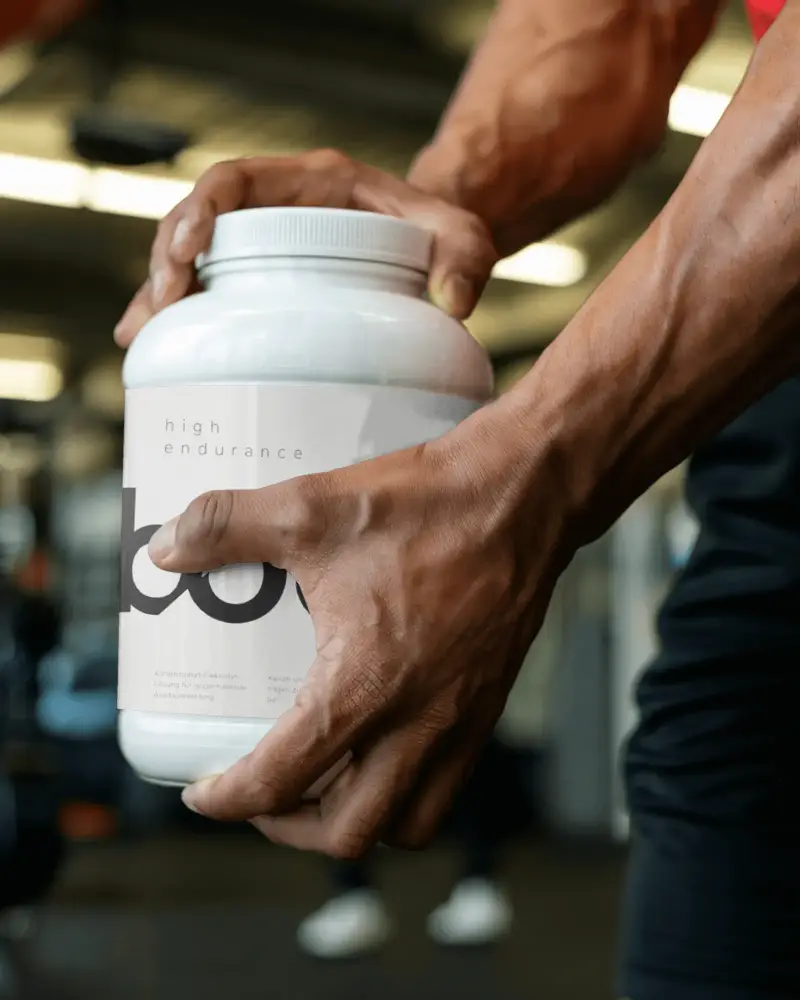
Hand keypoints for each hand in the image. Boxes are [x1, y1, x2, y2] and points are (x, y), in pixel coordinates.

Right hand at [114, 149, 497, 346]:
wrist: (436, 256)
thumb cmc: (443, 239)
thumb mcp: (464, 240)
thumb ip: (466, 260)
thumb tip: (453, 303)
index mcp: (312, 183)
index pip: (237, 181)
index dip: (203, 209)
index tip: (189, 247)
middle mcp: (278, 211)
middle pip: (199, 221)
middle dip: (168, 258)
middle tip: (162, 304)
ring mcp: (267, 249)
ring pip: (194, 260)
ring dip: (161, 293)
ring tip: (138, 334)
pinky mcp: (265, 283)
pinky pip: (211, 293)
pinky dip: (181, 321)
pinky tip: (151, 348)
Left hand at [147, 417, 566, 857]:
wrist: (526, 495)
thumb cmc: (429, 507)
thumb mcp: (312, 508)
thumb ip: (228, 527)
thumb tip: (168, 548)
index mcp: (365, 687)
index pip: (281, 779)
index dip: (228, 798)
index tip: (201, 791)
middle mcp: (417, 722)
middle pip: (348, 830)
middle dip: (288, 826)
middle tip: (259, 791)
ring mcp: (460, 720)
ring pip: (407, 822)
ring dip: (354, 821)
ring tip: (322, 784)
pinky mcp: (489, 705)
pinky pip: (448, 785)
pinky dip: (407, 792)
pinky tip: (383, 743)